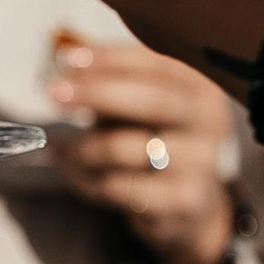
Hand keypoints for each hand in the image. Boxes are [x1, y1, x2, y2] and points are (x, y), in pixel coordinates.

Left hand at [50, 43, 233, 263]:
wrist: (189, 205)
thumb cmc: (155, 141)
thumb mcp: (138, 107)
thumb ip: (111, 83)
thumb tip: (68, 63)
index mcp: (201, 86)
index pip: (155, 64)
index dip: (110, 59)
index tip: (68, 58)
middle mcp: (210, 121)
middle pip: (150, 100)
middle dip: (96, 93)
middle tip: (53, 93)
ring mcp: (202, 163)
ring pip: (125, 148)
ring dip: (81, 148)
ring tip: (60, 149)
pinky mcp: (185, 200)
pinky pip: (120, 187)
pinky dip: (86, 180)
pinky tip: (75, 174)